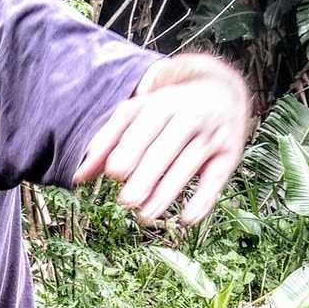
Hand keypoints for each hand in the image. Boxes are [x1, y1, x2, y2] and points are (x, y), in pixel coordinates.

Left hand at [73, 53, 249, 225]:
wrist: (220, 88)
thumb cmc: (167, 108)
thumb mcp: (137, 114)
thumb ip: (107, 141)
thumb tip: (78, 178)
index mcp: (163, 103)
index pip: (146, 128)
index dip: (131, 149)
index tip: (114, 173)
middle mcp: (190, 116)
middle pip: (166, 148)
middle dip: (147, 175)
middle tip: (125, 201)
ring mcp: (212, 135)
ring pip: (188, 166)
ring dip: (167, 193)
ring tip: (145, 216)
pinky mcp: (230, 153)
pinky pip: (216, 180)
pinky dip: (202, 201)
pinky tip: (185, 220)